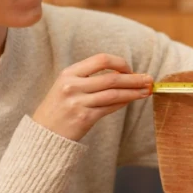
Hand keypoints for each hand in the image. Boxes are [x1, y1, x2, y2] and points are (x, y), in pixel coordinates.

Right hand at [32, 54, 152, 141]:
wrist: (43, 133)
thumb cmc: (58, 108)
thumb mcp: (67, 86)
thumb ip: (89, 78)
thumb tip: (122, 74)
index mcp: (69, 73)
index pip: (101, 59)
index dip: (120, 63)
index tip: (130, 69)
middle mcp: (73, 85)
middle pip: (112, 78)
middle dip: (134, 78)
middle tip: (149, 79)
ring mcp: (78, 102)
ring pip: (114, 94)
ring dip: (134, 92)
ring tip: (147, 90)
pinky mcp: (84, 118)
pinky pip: (110, 108)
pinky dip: (123, 103)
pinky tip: (132, 100)